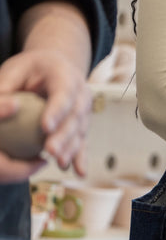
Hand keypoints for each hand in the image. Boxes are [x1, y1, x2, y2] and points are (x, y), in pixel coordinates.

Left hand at [0, 49, 91, 176]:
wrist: (55, 66)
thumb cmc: (31, 69)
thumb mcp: (15, 69)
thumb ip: (6, 87)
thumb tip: (4, 107)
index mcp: (64, 74)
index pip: (63, 93)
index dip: (56, 110)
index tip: (45, 127)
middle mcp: (80, 91)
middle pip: (75, 116)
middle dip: (64, 135)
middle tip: (50, 150)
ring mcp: (84, 109)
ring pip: (80, 131)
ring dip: (71, 149)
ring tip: (60, 163)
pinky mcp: (82, 123)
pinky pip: (82, 141)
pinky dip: (80, 157)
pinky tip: (78, 172)